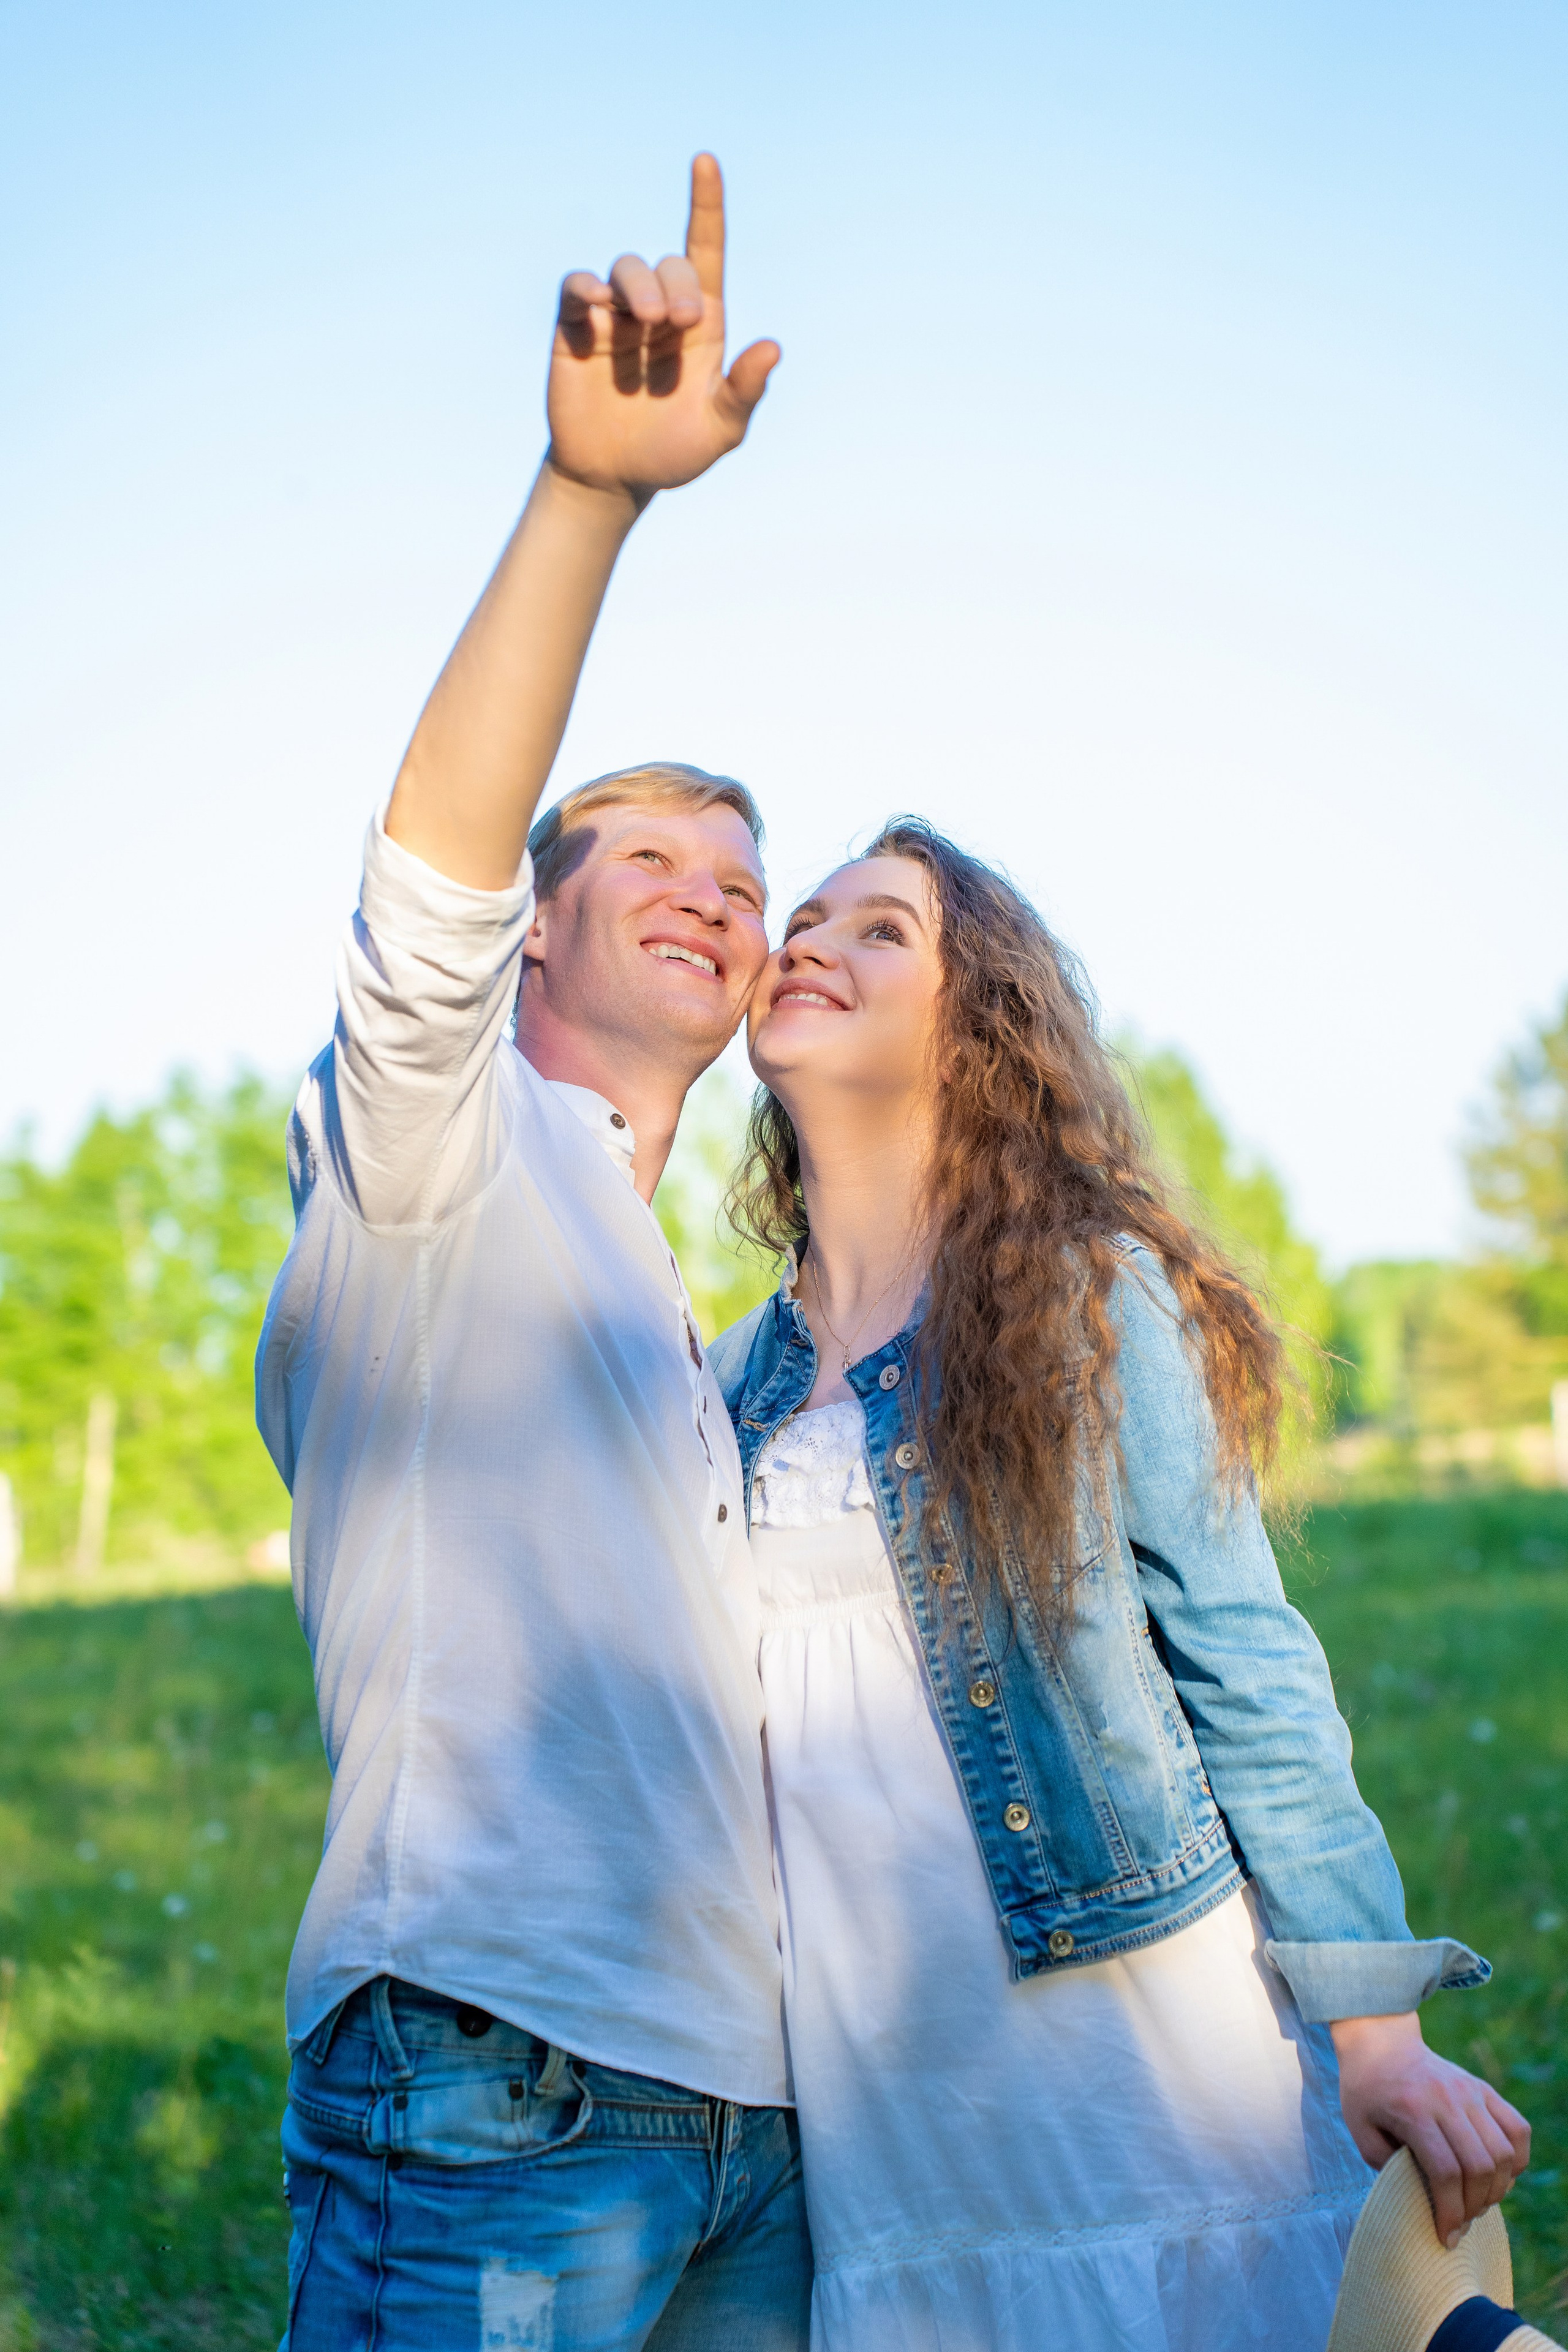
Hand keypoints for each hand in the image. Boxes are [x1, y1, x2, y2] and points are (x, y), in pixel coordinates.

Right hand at [546, 153, 779, 505]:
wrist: (614, 478)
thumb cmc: (673, 452)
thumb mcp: (720, 430)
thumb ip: (745, 391)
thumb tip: (773, 347)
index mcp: (700, 321)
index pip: (705, 249)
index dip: (705, 205)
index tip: (705, 162)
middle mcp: (658, 307)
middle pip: (666, 264)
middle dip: (675, 284)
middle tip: (678, 323)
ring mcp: (616, 315)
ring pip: (624, 268)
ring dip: (638, 285)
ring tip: (646, 321)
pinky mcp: (577, 328)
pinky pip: (577, 288)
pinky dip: (586, 287)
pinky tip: (598, 303)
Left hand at [1331, 2011, 1529, 2246]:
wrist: (1380, 2041)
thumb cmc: (1365, 2091)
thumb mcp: (1360, 2130)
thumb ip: (1387, 2166)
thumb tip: (1426, 2200)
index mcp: (1412, 2110)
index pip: (1445, 2171)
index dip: (1450, 2212)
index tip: (1446, 2237)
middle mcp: (1447, 2099)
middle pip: (1479, 2166)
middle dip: (1474, 2206)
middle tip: (1460, 2222)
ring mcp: (1470, 2091)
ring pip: (1503, 2151)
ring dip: (1497, 2188)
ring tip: (1477, 2201)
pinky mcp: (1484, 2088)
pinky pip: (1517, 2128)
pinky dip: (1516, 2159)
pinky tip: (1500, 2175)